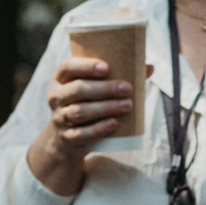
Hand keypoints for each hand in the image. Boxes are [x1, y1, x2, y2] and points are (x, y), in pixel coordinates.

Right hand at [24, 55, 146, 195]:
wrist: (68, 139)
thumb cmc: (87, 104)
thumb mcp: (94, 89)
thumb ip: (119, 76)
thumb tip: (149, 67)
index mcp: (61, 79)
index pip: (67, 67)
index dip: (85, 66)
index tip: (106, 68)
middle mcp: (56, 97)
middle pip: (78, 89)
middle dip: (104, 88)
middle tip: (128, 89)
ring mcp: (59, 117)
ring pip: (80, 111)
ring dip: (106, 108)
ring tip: (128, 105)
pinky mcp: (67, 137)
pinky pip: (81, 133)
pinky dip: (98, 129)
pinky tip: (114, 123)